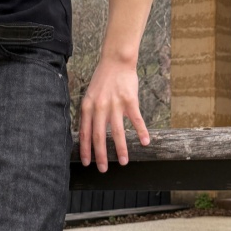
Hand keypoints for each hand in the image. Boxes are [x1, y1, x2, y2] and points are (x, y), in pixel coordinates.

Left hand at [78, 56, 150, 172]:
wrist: (116, 61)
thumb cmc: (102, 80)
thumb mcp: (88, 97)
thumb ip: (88, 115)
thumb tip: (85, 135)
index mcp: (87, 107)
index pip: (85, 134)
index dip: (86, 150)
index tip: (87, 163)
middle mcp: (100, 108)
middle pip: (99, 137)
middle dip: (101, 156)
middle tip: (103, 169)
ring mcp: (115, 104)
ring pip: (118, 132)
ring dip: (121, 149)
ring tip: (124, 162)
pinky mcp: (130, 100)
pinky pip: (136, 120)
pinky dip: (141, 132)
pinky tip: (145, 142)